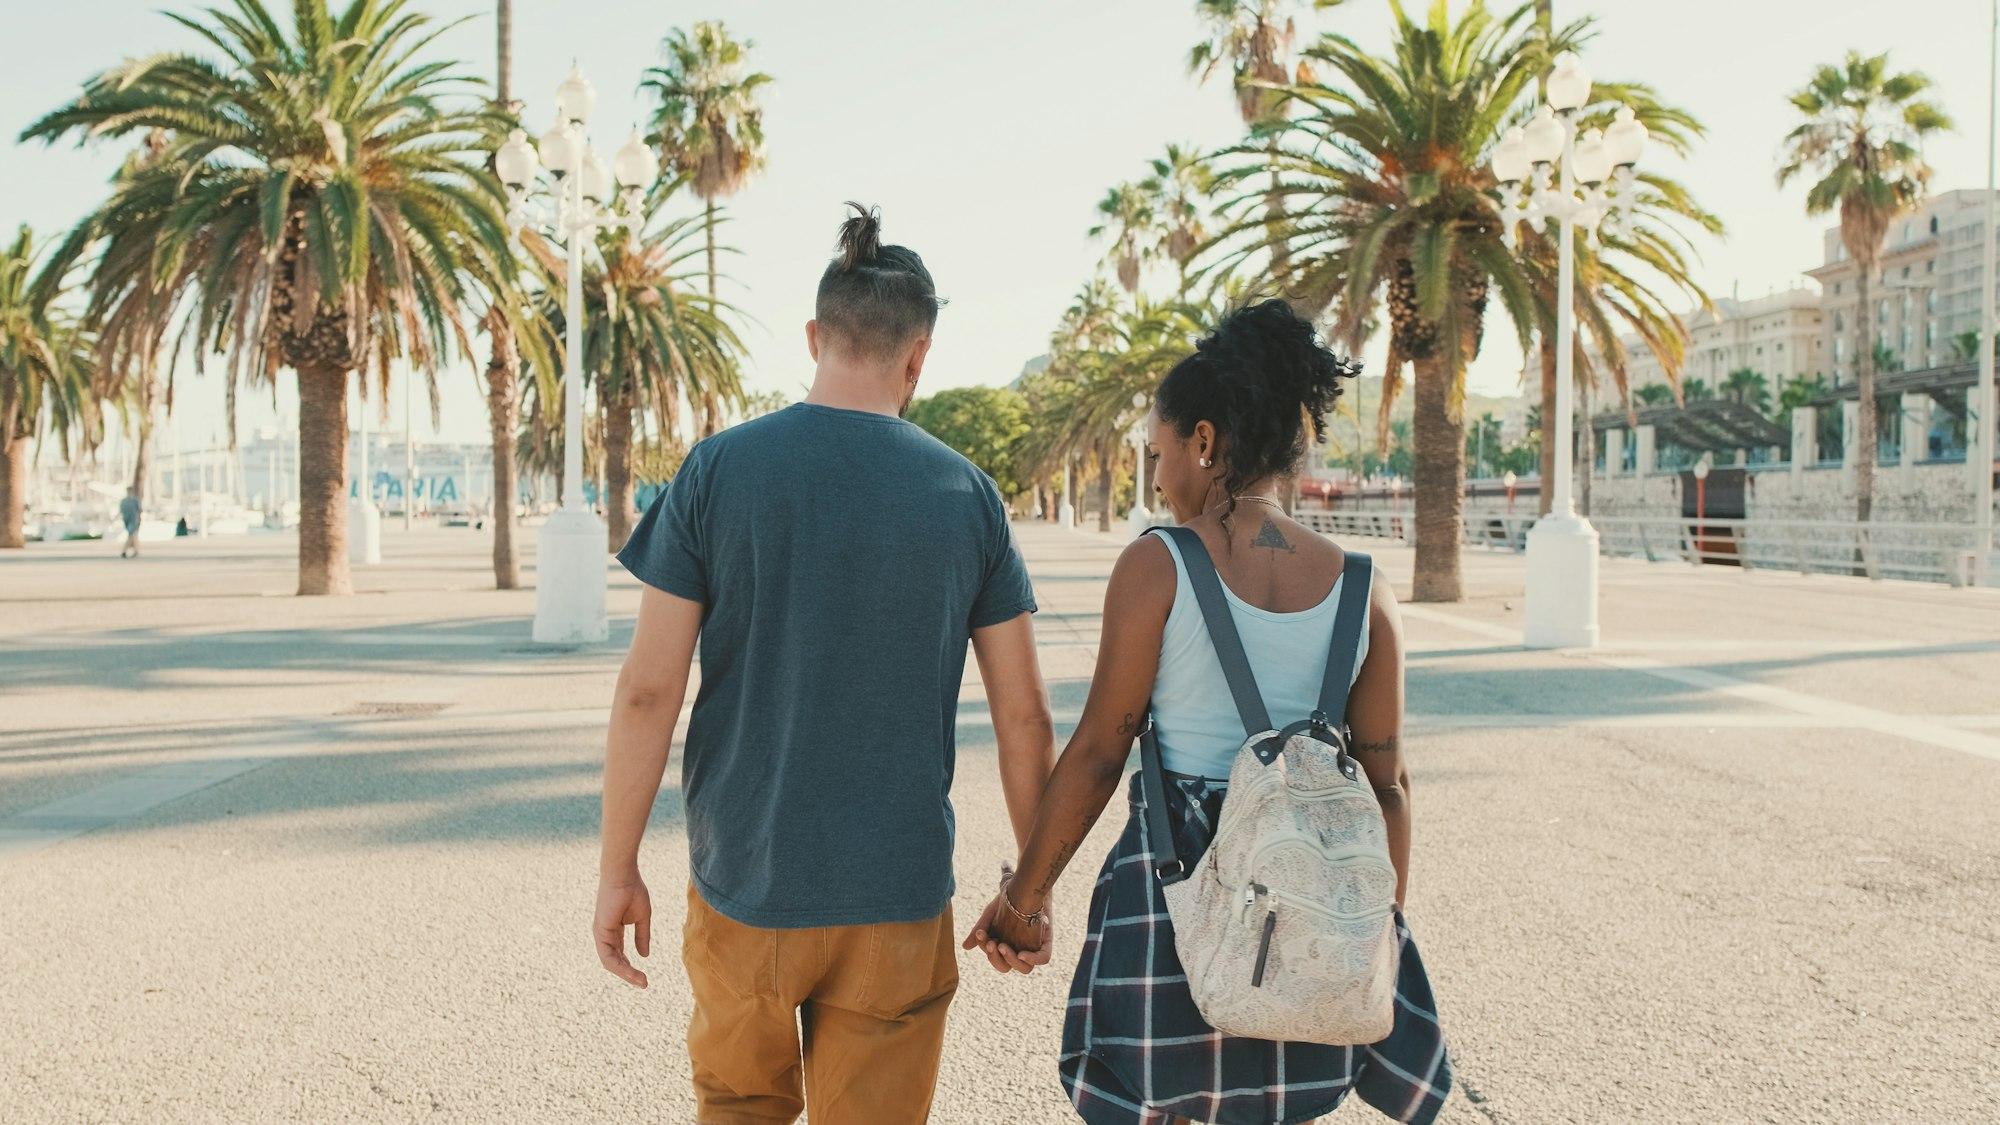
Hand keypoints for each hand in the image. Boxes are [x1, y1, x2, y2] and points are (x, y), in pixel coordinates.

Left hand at [593, 872, 651, 987]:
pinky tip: (632, 970)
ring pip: (610, 962)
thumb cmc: (633, 891)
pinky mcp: (601, 932)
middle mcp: (605, 935)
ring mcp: (601, 934)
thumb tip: (644, 955)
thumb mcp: (642, 917)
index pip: (619, 955)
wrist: (624, 875)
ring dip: (626, 974)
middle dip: (629, 974)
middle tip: (644, 983)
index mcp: (614, 931)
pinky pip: (608, 955)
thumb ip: (642, 936)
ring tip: (641, 981)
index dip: (631, 967)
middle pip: (614, 961)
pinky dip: (620, 965)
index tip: (644, 977)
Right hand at [961, 889, 1052, 974]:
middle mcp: (1017, 949)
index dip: (985, 948)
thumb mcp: (990, 914)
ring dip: (1011, 961)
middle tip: (992, 943)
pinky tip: (1022, 954)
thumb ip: (979, 930)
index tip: (982, 934)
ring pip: (1025, 969)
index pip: (993, 955)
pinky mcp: (1044, 941)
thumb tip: (965, 948)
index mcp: (1004, 945)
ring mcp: (1031, 947)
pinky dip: (1033, 959)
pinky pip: (1043, 958)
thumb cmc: (1007, 898)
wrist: (1025, 886)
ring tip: (1003, 946)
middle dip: (995, 958)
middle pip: (1005, 966)